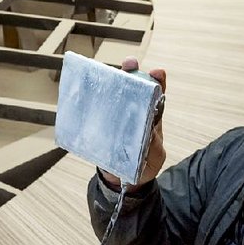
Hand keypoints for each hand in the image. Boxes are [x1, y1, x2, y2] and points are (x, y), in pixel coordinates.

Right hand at [100, 56, 166, 191]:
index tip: (157, 72)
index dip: (156, 82)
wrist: (124, 181)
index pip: (155, 95)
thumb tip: (151, 131)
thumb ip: (154, 145)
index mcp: (150, 117)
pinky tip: (86, 92)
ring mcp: (116, 118)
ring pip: (114, 96)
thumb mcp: (154, 156)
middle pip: (133, 88)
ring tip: (106, 72)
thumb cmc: (144, 164)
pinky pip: (95, 114)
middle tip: (129, 63)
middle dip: (131, 73)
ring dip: (110, 82)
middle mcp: (133, 113)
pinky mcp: (101, 127)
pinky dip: (91, 103)